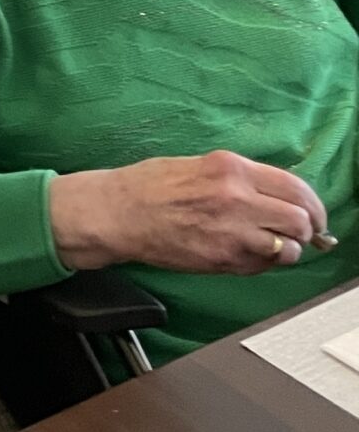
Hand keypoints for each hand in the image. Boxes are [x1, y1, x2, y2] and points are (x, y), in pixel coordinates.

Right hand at [50, 150, 327, 276]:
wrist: (118, 213)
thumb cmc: (149, 187)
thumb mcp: (200, 165)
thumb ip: (240, 179)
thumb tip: (275, 195)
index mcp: (231, 168)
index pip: (297, 188)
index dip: (314, 206)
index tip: (315, 215)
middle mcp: (236, 197)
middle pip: (301, 219)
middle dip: (307, 231)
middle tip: (302, 235)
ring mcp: (230, 231)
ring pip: (289, 248)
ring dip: (287, 250)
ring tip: (272, 247)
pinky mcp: (220, 258)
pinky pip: (262, 266)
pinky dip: (265, 264)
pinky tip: (248, 255)